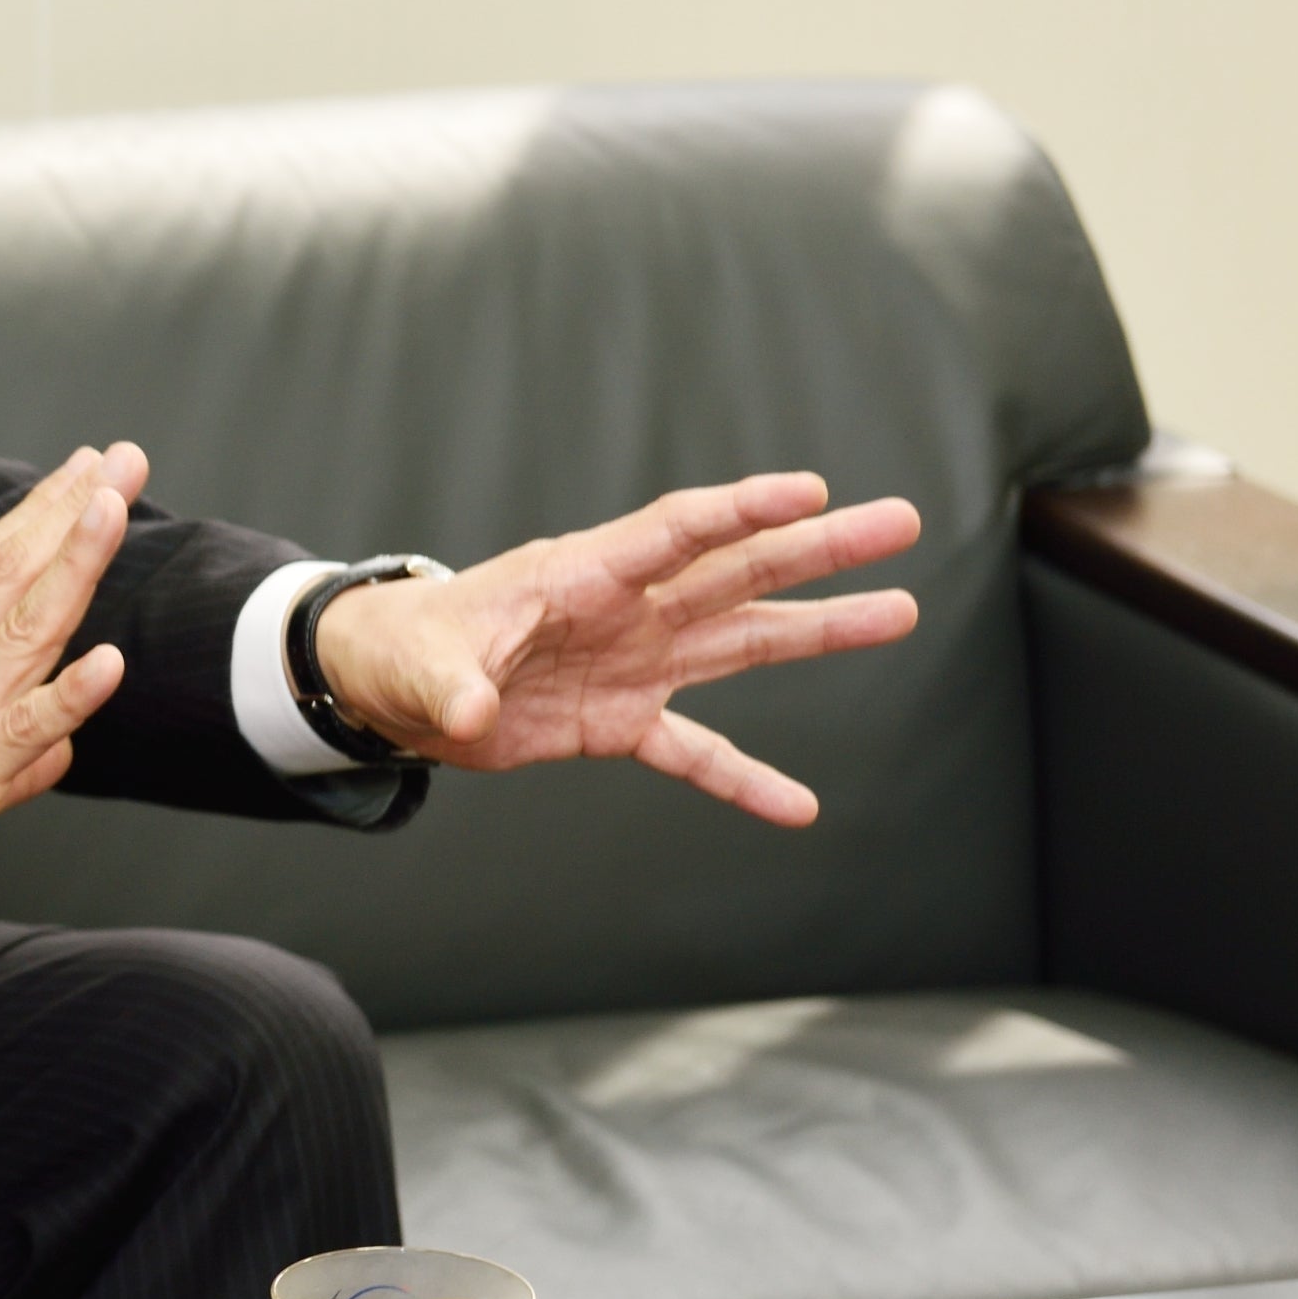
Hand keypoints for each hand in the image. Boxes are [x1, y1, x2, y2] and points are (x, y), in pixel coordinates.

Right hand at [0, 444, 144, 979]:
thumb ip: (15, 753)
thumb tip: (57, 749)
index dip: (43, 513)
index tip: (86, 468)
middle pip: (13, 574)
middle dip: (71, 511)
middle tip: (120, 456)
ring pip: (24, 630)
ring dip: (73, 564)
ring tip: (113, 508)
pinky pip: (23, 731)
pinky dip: (70, 695)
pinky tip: (111, 661)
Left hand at [310, 473, 923, 825]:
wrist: (397, 687)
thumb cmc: (409, 650)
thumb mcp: (425, 666)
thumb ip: (456, 689)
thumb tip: (471, 717)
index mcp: (582, 576)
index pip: (675, 532)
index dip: (741, 510)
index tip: (810, 491)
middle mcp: (627, 611)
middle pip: (739, 571)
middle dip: (818, 548)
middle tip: (900, 522)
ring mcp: (635, 662)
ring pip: (745, 642)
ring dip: (821, 630)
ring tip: (899, 610)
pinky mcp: (622, 720)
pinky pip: (697, 751)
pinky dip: (744, 780)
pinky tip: (798, 807)